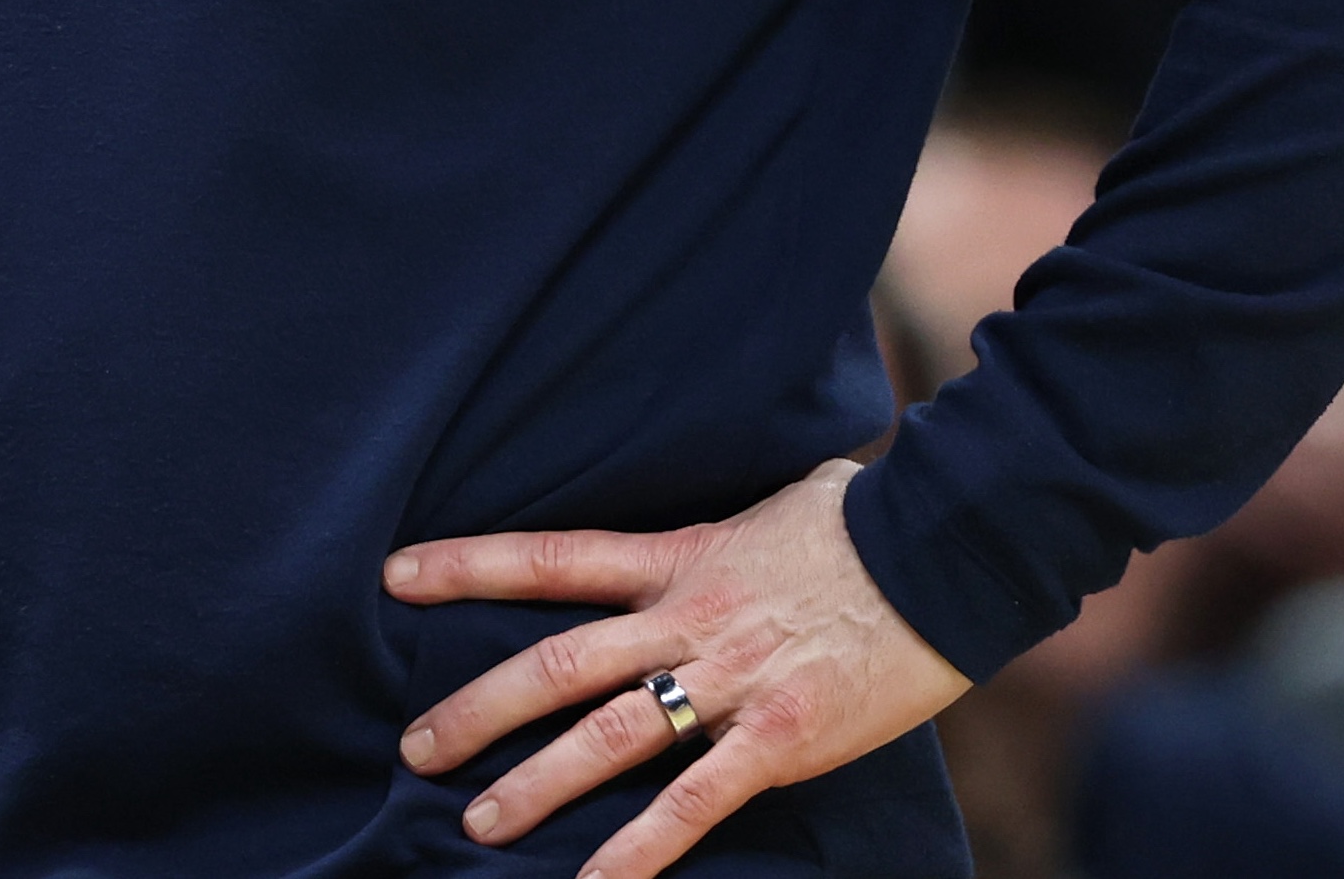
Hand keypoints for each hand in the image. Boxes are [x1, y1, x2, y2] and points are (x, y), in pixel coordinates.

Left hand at [384, 461, 969, 877]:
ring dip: (535, 786)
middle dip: (477, 709)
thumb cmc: (866, 519)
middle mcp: (689, 619)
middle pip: (558, 664)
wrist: (947, 550)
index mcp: (680, 557)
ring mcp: (731, 683)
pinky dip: (636, 853)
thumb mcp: (773, 499)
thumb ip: (722, 524)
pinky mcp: (779, 741)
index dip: (468, 567)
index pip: (553, 559)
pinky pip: (693, 805)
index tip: (396, 577)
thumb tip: (718, 515)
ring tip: (475, 825)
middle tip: (415, 749)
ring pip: (608, 738)